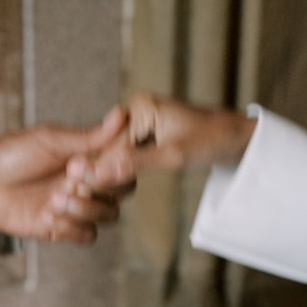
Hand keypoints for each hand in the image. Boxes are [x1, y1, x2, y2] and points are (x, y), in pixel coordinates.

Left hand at [0, 106, 130, 243]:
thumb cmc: (15, 154)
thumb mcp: (48, 140)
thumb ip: (86, 137)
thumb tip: (121, 114)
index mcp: (92, 156)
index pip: (124, 162)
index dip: (113, 166)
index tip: (82, 163)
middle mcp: (92, 182)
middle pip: (123, 191)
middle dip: (99, 187)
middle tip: (69, 178)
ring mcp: (80, 207)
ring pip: (109, 216)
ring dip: (84, 209)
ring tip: (54, 200)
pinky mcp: (65, 229)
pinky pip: (87, 235)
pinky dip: (70, 228)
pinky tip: (46, 216)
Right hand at [66, 94, 257, 190]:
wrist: (238, 139)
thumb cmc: (212, 142)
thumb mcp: (173, 156)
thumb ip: (135, 164)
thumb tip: (101, 173)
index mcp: (139, 106)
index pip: (110, 145)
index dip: (93, 172)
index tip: (71, 193)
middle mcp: (135, 111)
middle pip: (108, 149)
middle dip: (94, 175)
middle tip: (67, 200)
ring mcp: (139, 124)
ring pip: (113, 156)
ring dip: (102, 178)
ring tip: (77, 201)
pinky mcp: (145, 136)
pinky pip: (124, 158)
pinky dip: (116, 175)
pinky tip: (101, 193)